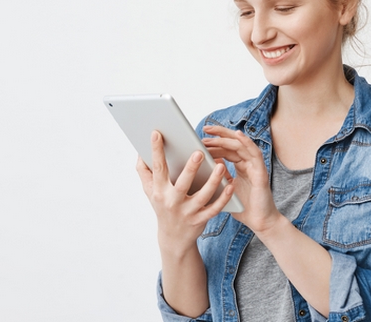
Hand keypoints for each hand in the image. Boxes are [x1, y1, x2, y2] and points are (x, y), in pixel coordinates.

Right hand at [136, 131, 234, 253]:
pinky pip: (215, 208)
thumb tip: (140, 150)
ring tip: (221, 166)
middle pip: (183, 183)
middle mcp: (173, 202)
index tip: (157, 133)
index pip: (158, 168)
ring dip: (213, 181)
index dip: (156, 151)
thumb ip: (144, 171)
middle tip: (199, 152)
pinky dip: (223, 197)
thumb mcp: (150, 191)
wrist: (173, 238)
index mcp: (160, 191)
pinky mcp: (201, 220)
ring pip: (203, 195)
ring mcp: (188, 212)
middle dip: (191, 168)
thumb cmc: (162, 206)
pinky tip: (230, 185)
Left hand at [202, 125, 282, 233]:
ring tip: (213, 132)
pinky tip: (238, 135)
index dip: (215, 143)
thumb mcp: (225, 189)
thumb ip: (217, 177)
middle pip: (234, 143)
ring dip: (227, 137)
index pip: (227, 149)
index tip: (200, 139)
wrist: (259, 223)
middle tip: (205, 129)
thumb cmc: (243, 208)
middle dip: (219, 135)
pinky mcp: (261, 172)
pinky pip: (255, 154)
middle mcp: (249, 164)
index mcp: (241, 167)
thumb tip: (203, 166)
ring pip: (242, 145)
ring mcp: (256, 167)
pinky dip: (247, 143)